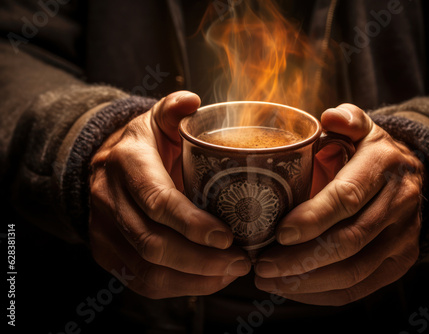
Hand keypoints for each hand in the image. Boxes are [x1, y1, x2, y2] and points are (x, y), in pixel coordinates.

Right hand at [89, 91, 250, 298]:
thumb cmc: (145, 143)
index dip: (192, 224)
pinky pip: (142, 281)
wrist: (105, 164)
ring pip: (147, 269)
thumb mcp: (156, 119)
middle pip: (153, 243)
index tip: (228, 237)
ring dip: (195, 278)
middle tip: (241, 260)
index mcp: (127, 162)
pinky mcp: (107, 252)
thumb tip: (193, 100)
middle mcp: (109, 199)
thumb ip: (174, 108)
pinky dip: (179, 287)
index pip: (157, 200)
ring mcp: (104, 230)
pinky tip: (209, 280)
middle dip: (201, 259)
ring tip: (232, 271)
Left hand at [254, 104, 423, 305]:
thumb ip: (346, 118)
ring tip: (269, 280)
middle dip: (301, 258)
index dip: (313, 218)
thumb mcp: (362, 126)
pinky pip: (361, 287)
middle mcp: (400, 203)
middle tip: (262, 264)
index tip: (279, 233)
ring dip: (307, 281)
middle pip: (348, 240)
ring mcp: (404, 237)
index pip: (348, 196)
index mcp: (383, 165)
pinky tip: (294, 289)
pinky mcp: (401, 261)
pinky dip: (324, 294)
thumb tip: (330, 117)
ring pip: (354, 271)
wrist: (411, 176)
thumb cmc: (369, 152)